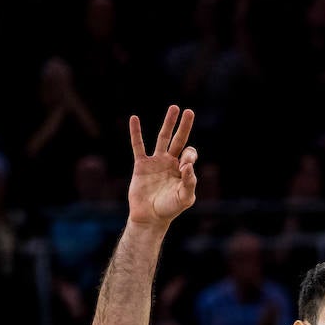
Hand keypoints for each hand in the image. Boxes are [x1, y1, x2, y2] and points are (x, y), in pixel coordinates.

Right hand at [127, 105, 198, 227]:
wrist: (150, 217)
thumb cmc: (170, 209)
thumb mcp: (185, 198)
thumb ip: (189, 182)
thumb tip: (187, 164)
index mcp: (183, 170)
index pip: (189, 154)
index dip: (189, 156)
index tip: (184, 167)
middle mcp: (171, 163)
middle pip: (179, 140)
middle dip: (184, 126)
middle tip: (189, 111)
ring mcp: (156, 162)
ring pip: (162, 138)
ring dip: (168, 124)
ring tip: (174, 108)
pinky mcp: (141, 165)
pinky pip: (138, 145)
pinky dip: (136, 132)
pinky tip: (134, 118)